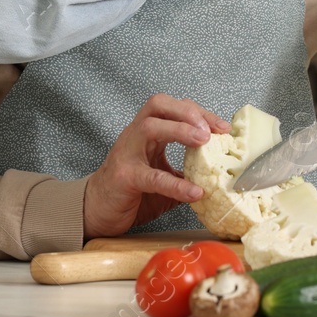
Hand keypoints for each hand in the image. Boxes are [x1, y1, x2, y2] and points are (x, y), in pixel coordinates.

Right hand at [82, 95, 228, 238]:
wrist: (94, 210)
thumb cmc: (129, 192)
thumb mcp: (162, 177)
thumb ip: (184, 172)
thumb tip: (218, 176)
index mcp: (146, 133)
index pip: (173, 107)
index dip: (199, 112)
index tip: (222, 127)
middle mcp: (135, 136)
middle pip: (159, 105)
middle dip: (188, 112)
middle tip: (212, 129)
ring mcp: (126, 153)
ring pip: (150, 127)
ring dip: (180, 130)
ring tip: (203, 141)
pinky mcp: (123, 177)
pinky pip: (151, 176)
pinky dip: (175, 184)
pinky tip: (194, 192)